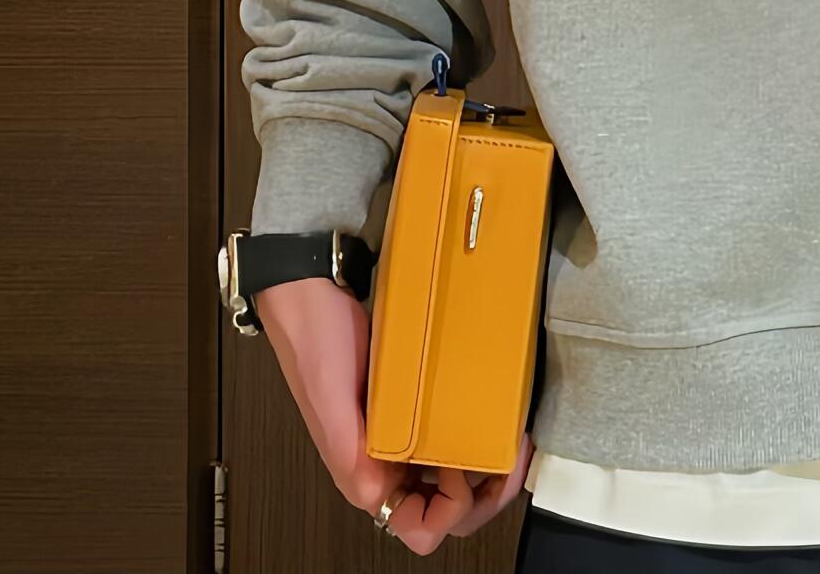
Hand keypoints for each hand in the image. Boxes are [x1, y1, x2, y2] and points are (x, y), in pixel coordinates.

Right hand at [255, 278, 532, 550]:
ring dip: (485, 466)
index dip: (451, 511)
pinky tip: (491, 411)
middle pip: (446, 510)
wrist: (310, 291)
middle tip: (509, 460)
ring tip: (508, 438)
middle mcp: (387, 463)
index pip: (421, 529)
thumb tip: (379, 497)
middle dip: (485, 496)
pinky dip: (474, 431)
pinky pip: (449, 431)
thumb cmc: (314, 343)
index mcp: (367, 475)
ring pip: (453, 475)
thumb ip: (351, 456)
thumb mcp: (330, 404)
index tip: (464, 467)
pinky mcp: (411, 402)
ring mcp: (402, 432)